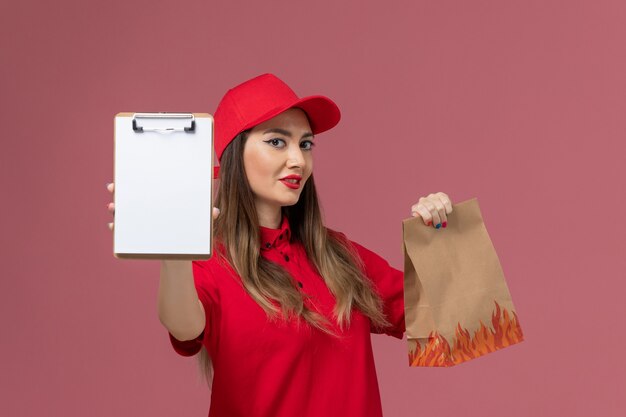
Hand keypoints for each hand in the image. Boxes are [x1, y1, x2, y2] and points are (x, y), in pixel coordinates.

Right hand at [106, 182, 220, 230]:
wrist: (182, 253)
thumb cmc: (189, 232)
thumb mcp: (198, 222)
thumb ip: (207, 216)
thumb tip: (216, 211)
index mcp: (161, 201)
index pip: (147, 186)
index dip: (138, 179)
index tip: (129, 174)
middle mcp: (148, 209)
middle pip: (131, 197)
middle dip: (120, 191)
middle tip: (114, 188)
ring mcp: (141, 223)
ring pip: (125, 212)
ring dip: (116, 208)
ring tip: (114, 208)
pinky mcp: (138, 237)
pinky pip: (124, 231)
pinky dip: (117, 228)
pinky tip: (113, 225)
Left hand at [410, 192, 452, 228]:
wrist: (433, 215)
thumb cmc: (426, 222)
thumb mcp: (420, 224)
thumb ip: (419, 222)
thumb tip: (419, 220)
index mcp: (416, 207)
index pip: (421, 209)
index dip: (427, 217)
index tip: (429, 224)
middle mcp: (423, 200)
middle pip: (431, 208)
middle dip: (436, 219)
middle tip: (438, 225)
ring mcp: (432, 197)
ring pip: (440, 206)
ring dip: (443, 216)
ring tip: (443, 222)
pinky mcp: (441, 195)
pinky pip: (446, 202)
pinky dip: (448, 209)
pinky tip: (447, 214)